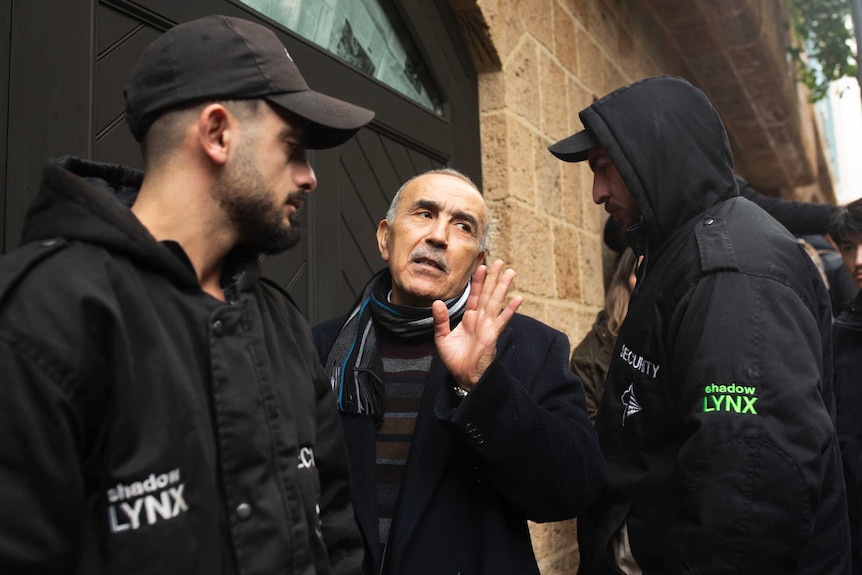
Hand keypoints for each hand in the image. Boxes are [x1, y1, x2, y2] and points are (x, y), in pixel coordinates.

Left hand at [432, 259, 522, 389]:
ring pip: (496, 301)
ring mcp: (488, 326)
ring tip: (511, 272)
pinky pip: (502, 320)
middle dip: (494, 277)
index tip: (481, 265)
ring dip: (503, 287)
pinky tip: (519, 298)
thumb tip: (436, 302)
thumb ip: (441, 320)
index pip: (474, 295)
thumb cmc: (455, 360)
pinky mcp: (492, 335)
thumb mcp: (442, 338)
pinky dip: (511, 309)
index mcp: (469, 318)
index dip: (478, 281)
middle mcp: (480, 319)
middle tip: (501, 261)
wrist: (464, 378)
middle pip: (488, 294)